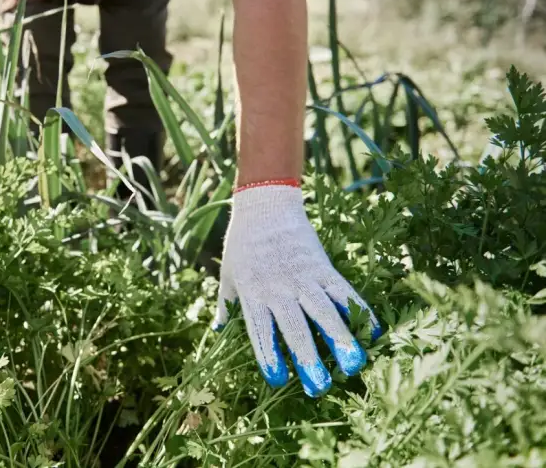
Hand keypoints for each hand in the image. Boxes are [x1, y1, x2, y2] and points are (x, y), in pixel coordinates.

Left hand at [214, 184, 381, 396]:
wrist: (265, 204)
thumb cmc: (242, 243)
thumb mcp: (227, 274)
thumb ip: (226, 304)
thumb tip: (219, 330)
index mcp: (253, 293)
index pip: (260, 329)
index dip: (269, 355)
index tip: (278, 380)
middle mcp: (279, 288)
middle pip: (295, 327)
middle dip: (307, 359)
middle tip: (319, 388)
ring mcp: (304, 277)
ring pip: (324, 311)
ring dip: (340, 339)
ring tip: (354, 365)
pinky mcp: (323, 266)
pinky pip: (344, 291)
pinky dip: (359, 310)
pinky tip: (373, 331)